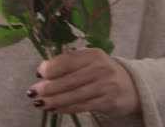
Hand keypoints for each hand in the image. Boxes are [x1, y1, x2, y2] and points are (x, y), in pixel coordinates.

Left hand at [26, 48, 140, 116]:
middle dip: (47, 88)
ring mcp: (107, 86)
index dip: (50, 68)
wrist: (132, 86)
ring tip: (39, 103)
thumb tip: (41, 72)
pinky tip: (54, 109)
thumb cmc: (101, 73)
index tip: (38, 74)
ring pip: (73, 95)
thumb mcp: (88, 62)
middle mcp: (101, 68)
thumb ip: (67, 64)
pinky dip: (66, 108)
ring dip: (53, 100)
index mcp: (93, 54)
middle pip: (68, 80)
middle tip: (32, 92)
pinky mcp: (109, 102)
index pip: (67, 61)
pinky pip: (82, 106)